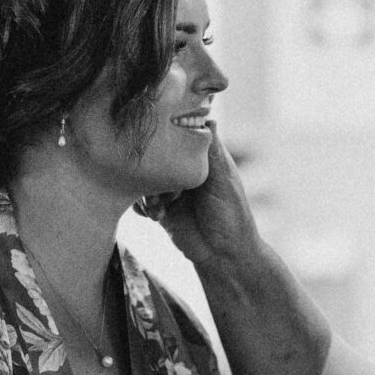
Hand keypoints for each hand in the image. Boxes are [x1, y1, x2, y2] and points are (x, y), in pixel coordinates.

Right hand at [141, 123, 258, 267]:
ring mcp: (172, 190)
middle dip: (153, 170)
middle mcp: (185, 171)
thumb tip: (210, 118)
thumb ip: (213, 153)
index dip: (168, 139)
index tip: (159, 144)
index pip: (180, 137)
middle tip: (161, 187)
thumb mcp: (223, 182)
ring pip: (146, 179)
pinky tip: (155, 216)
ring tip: (159, 207)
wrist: (224, 256)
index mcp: (203, 159)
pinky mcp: (162, 209)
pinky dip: (143, 207)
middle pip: (158, 158)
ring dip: (148, 192)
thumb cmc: (232, 216)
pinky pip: (142, 202)